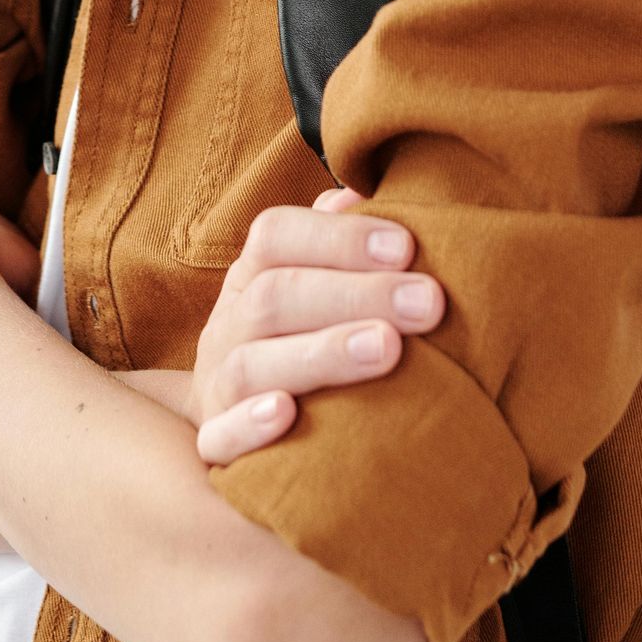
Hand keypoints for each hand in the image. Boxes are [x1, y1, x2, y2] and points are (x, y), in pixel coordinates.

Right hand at [189, 186, 447, 465]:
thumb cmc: (299, 340)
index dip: (338, 237)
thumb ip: (338, 242)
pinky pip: (219, 439)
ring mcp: (216, 388)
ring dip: (322, 353)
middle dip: (355, 295)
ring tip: (387, 348)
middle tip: (428, 303)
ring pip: (251, 365)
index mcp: (252, 276)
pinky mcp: (213, 447)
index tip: (407, 246)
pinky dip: (249, 426)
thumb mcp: (311, 284)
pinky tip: (287, 414)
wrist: (234, 423)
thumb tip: (362, 193)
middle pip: (274, 297)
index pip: (275, 235)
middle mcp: (228, 326)